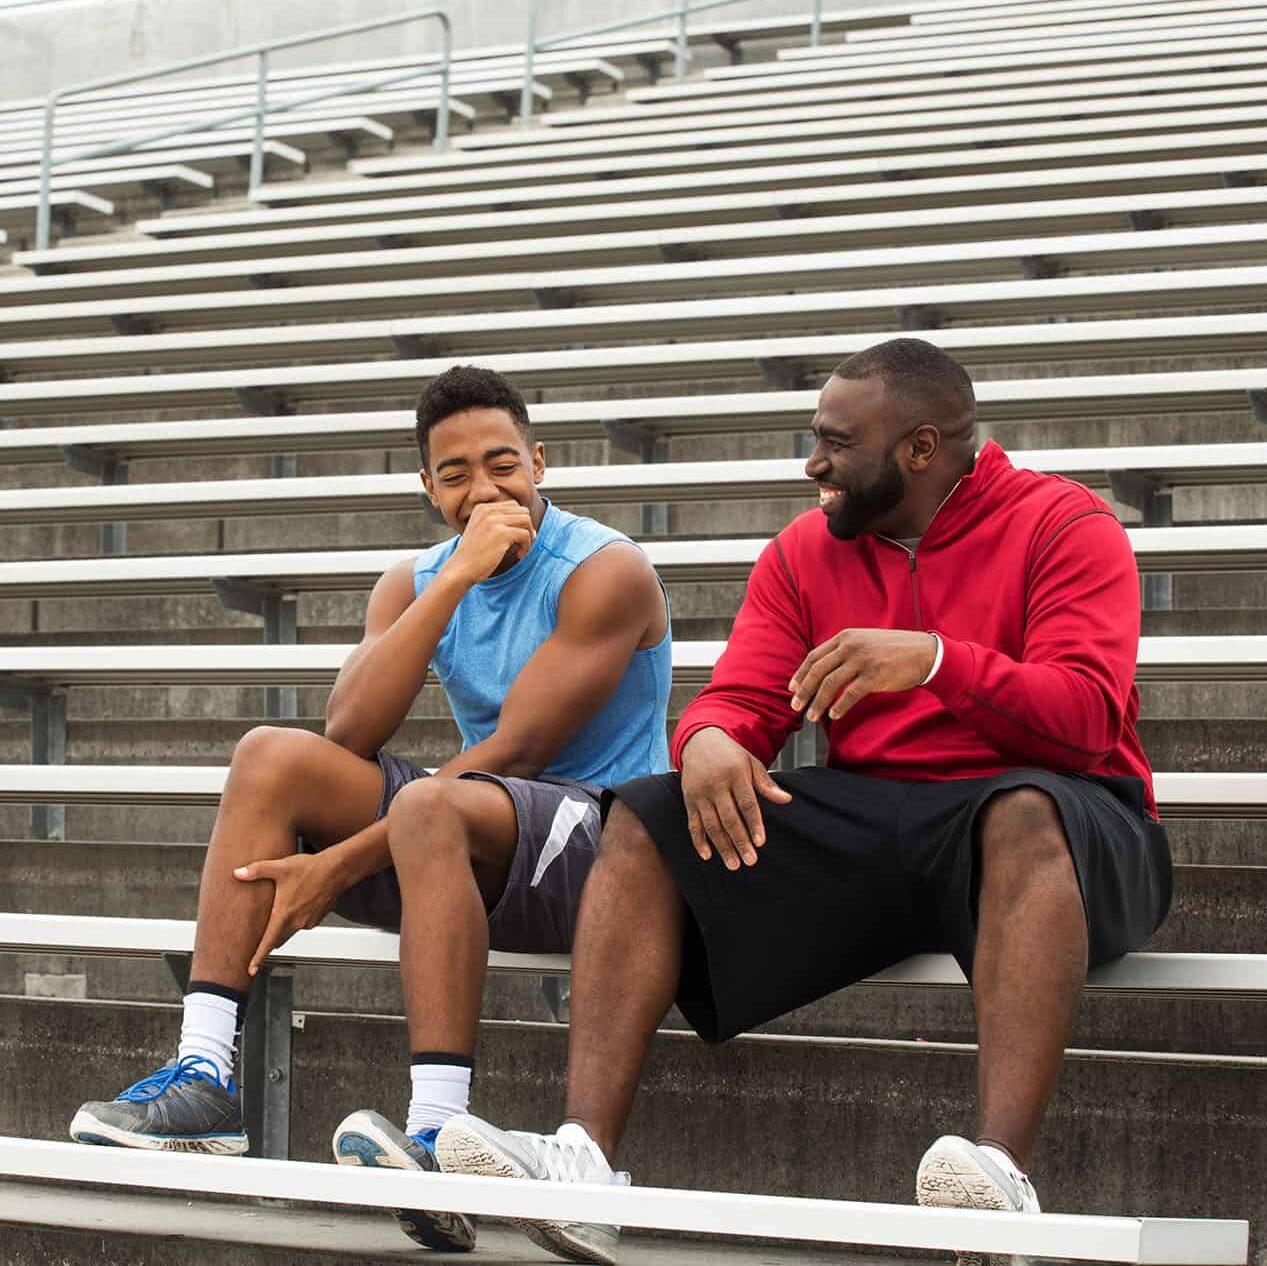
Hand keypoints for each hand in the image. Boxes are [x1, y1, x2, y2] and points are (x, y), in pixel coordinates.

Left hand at [234, 851, 342, 976]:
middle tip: (261, 939)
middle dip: (269, 941)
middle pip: (278, 939)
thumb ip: (256, 871)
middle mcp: (297, 922)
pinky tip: (298, 903)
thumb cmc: (311, 869)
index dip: (258, 958)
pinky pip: (303, 923)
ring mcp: (308, 922)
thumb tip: (238, 873)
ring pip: (291, 930)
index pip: (268, 942)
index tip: (251, 970)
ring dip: (284, 927)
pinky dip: (297, 919)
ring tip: (282, 912)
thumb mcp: (280, 867)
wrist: (338, 870)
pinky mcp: (318, 918)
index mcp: (284, 914)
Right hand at [444, 501, 534, 585]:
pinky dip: (527, 546)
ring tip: (522, 549)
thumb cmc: (474, 555)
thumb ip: (498, 522)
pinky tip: (519, 555)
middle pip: (522, 511)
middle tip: (523, 543)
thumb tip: (528, 522)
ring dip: (529, 536)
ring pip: (526, 520)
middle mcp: (488, 510)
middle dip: (527, 527)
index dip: (520, 521)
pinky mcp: (502, 533)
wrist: (461, 569)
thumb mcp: (482, 531)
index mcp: (482, 508)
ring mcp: (495, 521)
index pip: (513, 505)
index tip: (517, 537)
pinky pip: (526, 534)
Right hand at [679, 727, 791, 871]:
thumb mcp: (751, 763)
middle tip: (750, 860)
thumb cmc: (730, 754)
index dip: (754, 824)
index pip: (746, 803)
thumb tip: (786, 799)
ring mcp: (700, 793)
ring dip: (722, 846)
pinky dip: (698, 841)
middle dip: (740, 841)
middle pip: (729, 818)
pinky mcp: (689, 800)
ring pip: (711, 825)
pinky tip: (707, 855)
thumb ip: (766, 783)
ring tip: (733, 864)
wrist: (700, 741)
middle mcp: (716, 785)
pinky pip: (693, 824)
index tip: (760, 842)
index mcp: (735, 774)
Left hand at [789, 629, 936, 723]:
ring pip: (830, 684)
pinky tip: (834, 715)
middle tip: (795, 706)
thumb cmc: (892, 650)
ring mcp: (862, 661)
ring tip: (811, 716)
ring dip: (818, 703)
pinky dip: (839, 707)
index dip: (801, 674)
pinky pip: (850, 694)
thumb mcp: (864, 641)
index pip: (814, 657)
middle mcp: (851, 647)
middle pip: (818, 671)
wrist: (923, 653)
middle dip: (804, 691)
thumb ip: (844, 651)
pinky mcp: (875, 676)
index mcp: (845, 637)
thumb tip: (822, 669)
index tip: (792, 688)